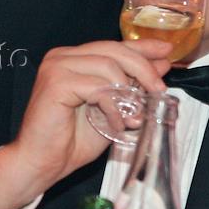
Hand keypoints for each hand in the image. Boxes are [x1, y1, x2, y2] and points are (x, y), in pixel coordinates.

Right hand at [0, 39, 172, 208]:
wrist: (42, 163)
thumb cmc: (70, 141)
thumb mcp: (111, 109)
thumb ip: (130, 87)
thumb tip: (160, 67)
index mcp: (73, 60)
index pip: (113, 46)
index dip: (142, 47)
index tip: (167, 51)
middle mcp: (62, 57)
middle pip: (114, 50)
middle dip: (143, 69)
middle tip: (159, 90)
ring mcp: (56, 67)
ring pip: (108, 66)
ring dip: (127, 95)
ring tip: (132, 119)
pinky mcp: (56, 83)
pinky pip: (98, 87)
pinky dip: (114, 107)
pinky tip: (116, 125)